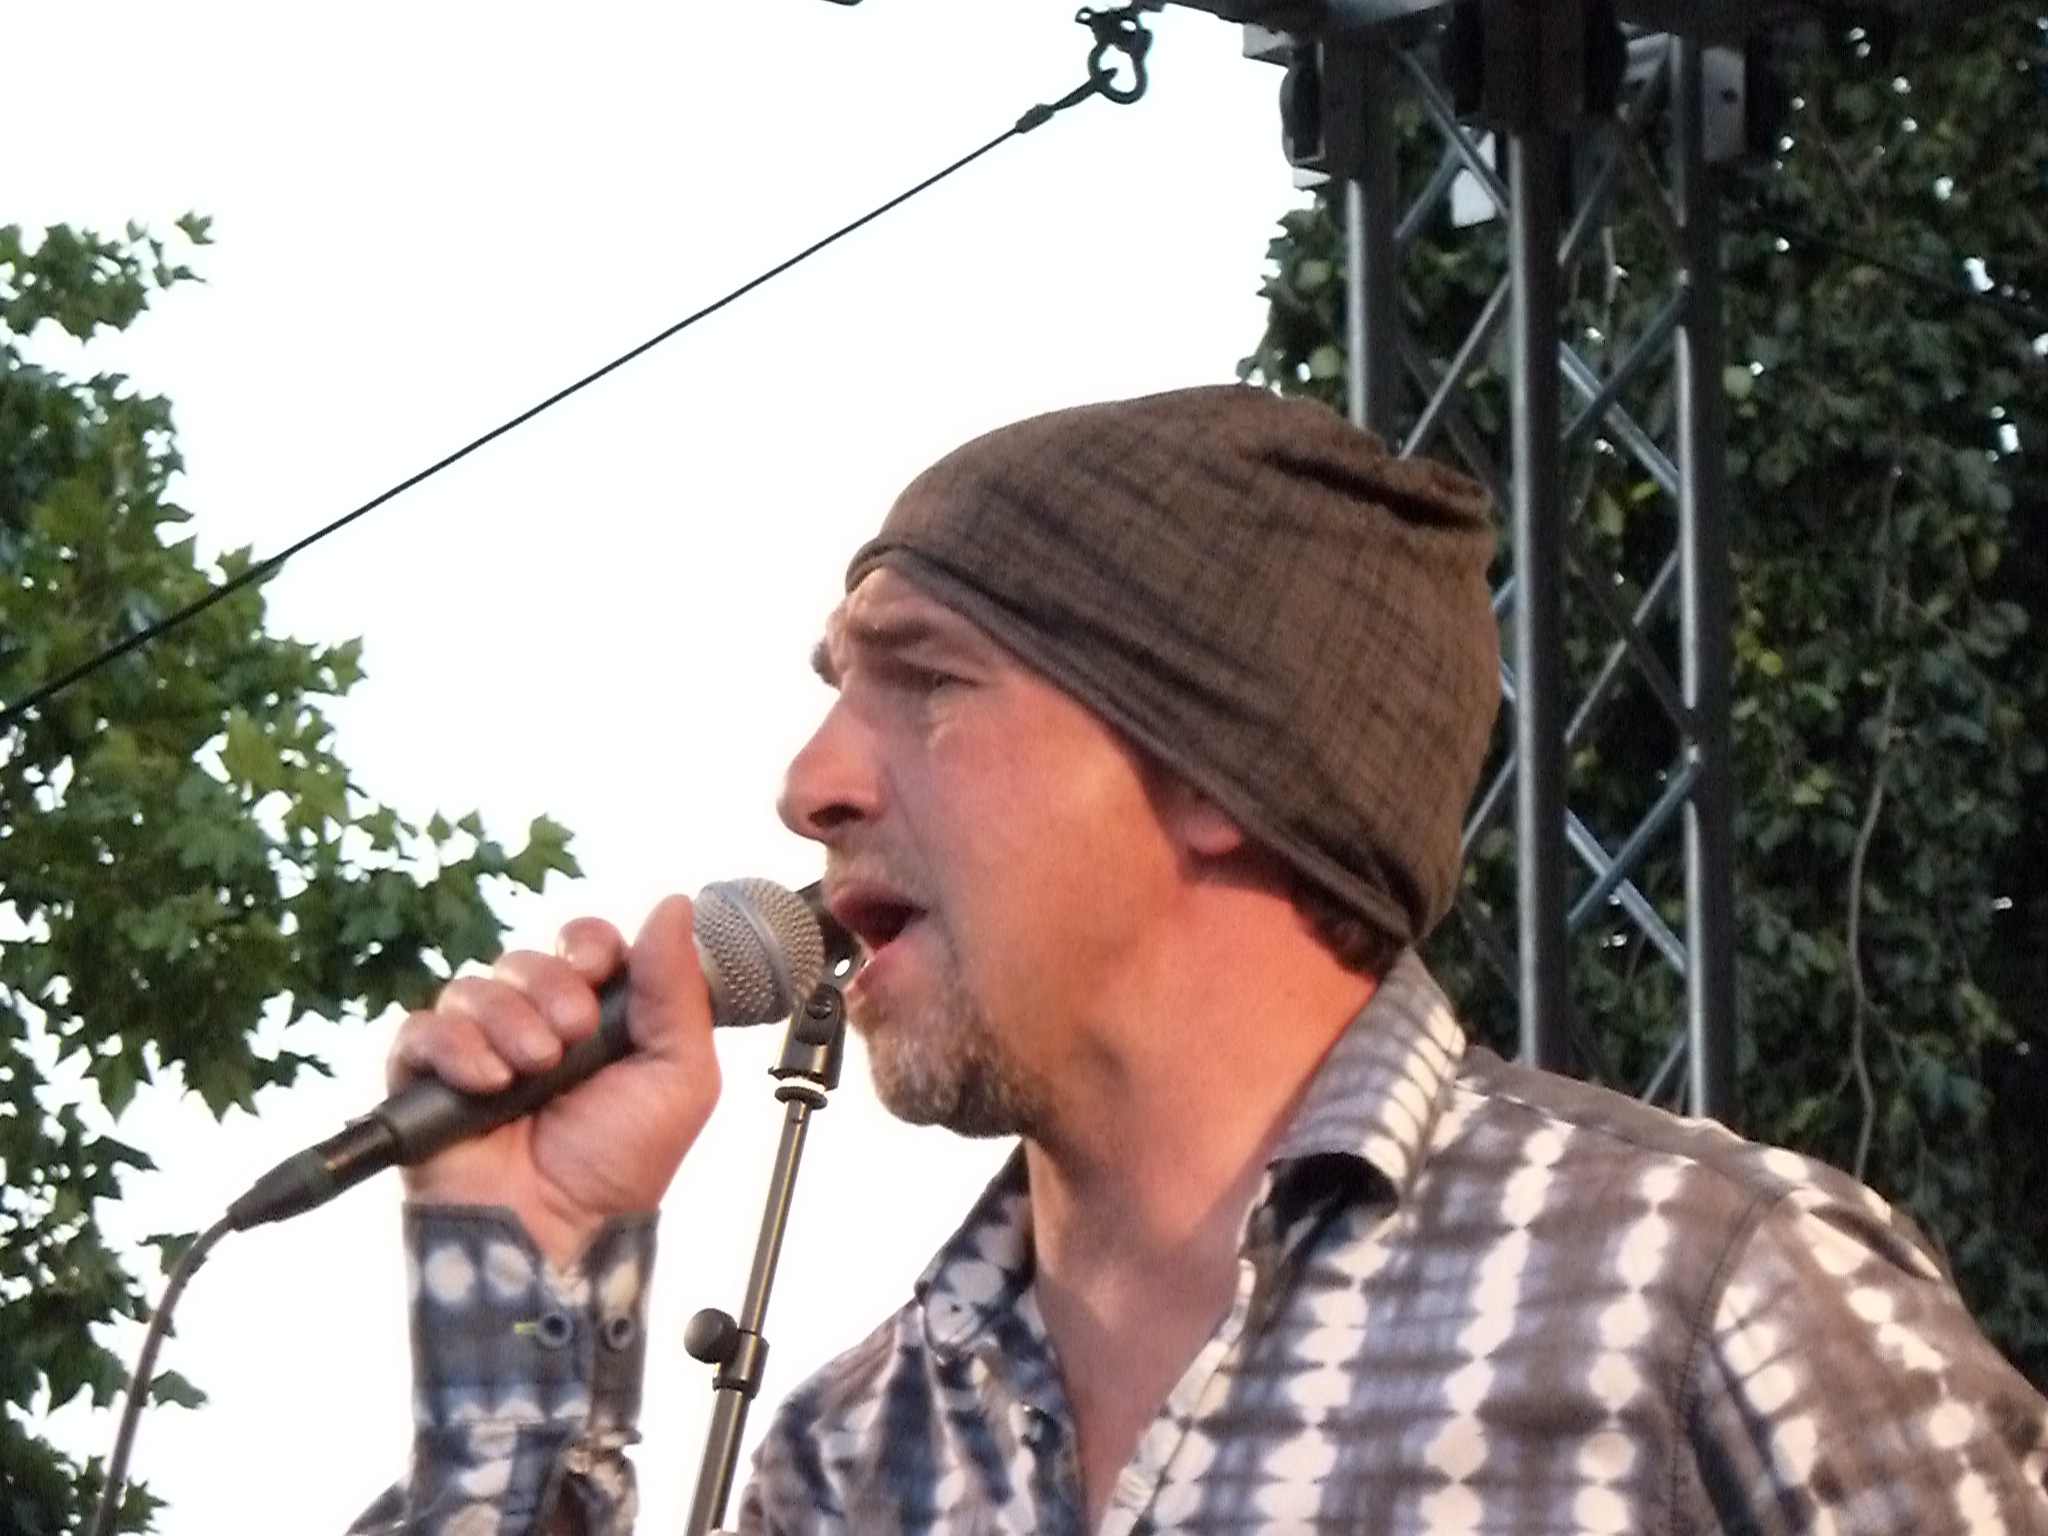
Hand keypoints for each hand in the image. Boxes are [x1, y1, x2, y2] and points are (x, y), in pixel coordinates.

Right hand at [387, 894, 719, 1267]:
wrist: (557, 1234)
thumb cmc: (621, 1166)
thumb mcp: (679, 1075)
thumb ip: (679, 988)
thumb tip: (674, 904)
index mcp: (596, 1019)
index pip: (582, 943)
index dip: (588, 944)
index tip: (600, 970)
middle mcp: (535, 1026)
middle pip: (526, 957)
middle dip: (550, 986)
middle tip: (571, 1037)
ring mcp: (477, 1051)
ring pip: (474, 986)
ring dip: (508, 1020)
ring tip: (533, 1070)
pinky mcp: (424, 1081)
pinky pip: (421, 1028)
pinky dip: (455, 1047)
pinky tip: (488, 1082)